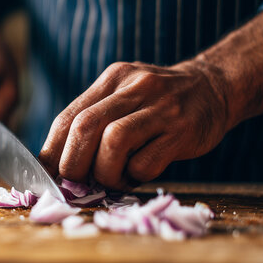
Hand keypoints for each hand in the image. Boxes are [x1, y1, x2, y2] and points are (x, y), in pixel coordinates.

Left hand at [38, 61, 231, 190]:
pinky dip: (134, 177)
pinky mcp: (182, 131)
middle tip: (77, 183)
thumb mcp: (125, 94)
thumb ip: (96, 119)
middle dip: (73, 165)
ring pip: (114, 142)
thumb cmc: (160, 101)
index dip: (51, 152)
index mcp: (112, 79)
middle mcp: (134, 87)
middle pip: (85, 127)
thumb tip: (58, 165)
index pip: (68, 117)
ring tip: (113, 180)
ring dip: (105, 172)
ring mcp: (160, 108)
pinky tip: (137, 175)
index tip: (47, 175)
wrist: (216, 86)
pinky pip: (146, 162)